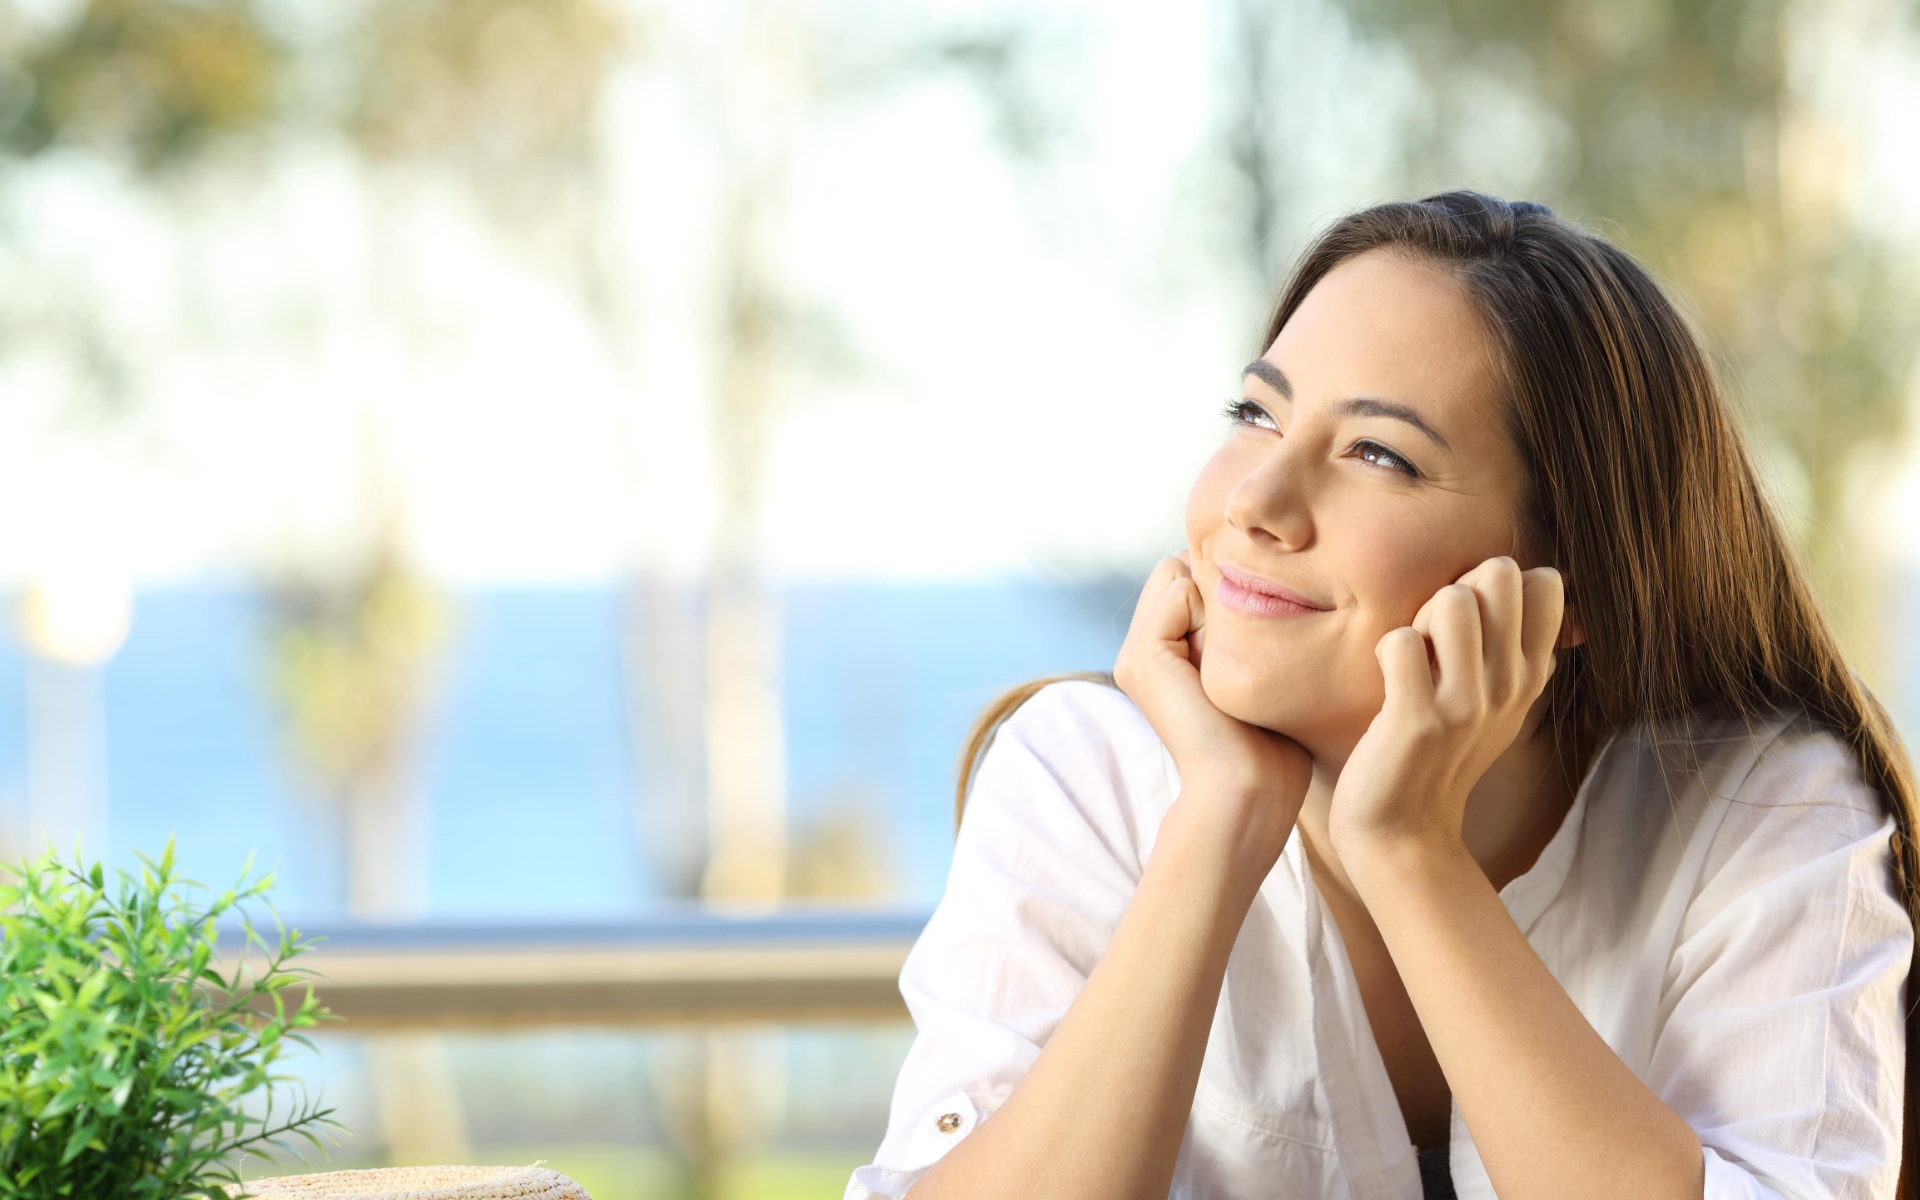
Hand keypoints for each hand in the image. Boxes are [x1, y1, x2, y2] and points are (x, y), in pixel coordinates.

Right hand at [1114, 553, 1312, 860]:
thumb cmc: (1271, 744)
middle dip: (1218, 591)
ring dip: (1217, 602)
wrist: (1250, 792)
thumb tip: (1247, 581)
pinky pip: (1178, 590)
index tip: (1253, 645)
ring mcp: (1135, 656)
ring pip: (1177, 573)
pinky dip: (1211, 611)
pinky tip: (1224, 660)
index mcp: (1162, 657)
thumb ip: (1238, 630)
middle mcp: (1140, 653)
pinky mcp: (1143, 657)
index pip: (1187, 578)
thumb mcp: (1254, 672)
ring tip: (1234, 657)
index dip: (1227, 593)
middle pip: (1179, 569)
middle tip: (1244, 649)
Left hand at [1328, 556, 1562, 855]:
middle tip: (1433, 638)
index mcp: (1532, 674)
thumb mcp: (1500, 701)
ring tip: (1411, 660)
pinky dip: (1385, 652)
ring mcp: (1467, 705)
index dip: (1494, 582)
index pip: (1545, 582)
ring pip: (1451, 600)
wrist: (1404, 830)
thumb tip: (1547, 576)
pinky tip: (1387, 684)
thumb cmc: (1441, 753)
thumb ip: (1520, 644)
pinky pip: (1400, 642)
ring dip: (1419, 619)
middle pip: (1498, 574)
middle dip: (1455, 589)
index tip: (1471, 624)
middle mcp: (1511, 686)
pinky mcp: (1419, 721)